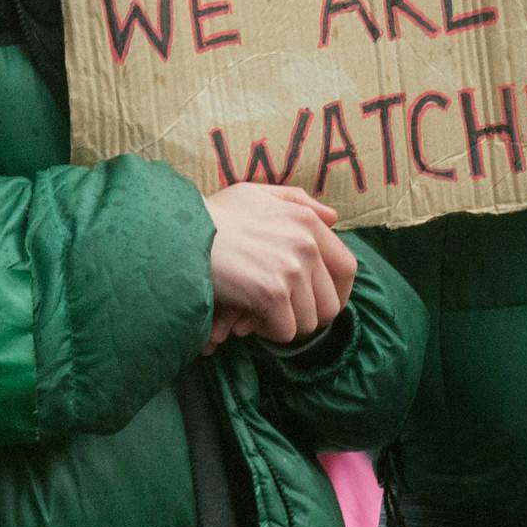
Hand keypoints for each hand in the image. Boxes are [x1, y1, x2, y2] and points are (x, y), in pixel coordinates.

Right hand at [202, 184, 353, 353]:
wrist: (178, 233)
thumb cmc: (213, 215)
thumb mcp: (256, 194)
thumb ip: (298, 201)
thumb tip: (333, 217)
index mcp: (308, 220)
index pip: (347, 268)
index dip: (337, 294)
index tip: (318, 305)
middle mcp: (307, 243)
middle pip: (331, 303)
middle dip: (307, 316)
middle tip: (282, 316)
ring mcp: (292, 268)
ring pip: (309, 322)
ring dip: (284, 325)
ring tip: (259, 314)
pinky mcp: (272, 292)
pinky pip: (284, 330)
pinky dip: (266, 332)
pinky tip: (246, 318)